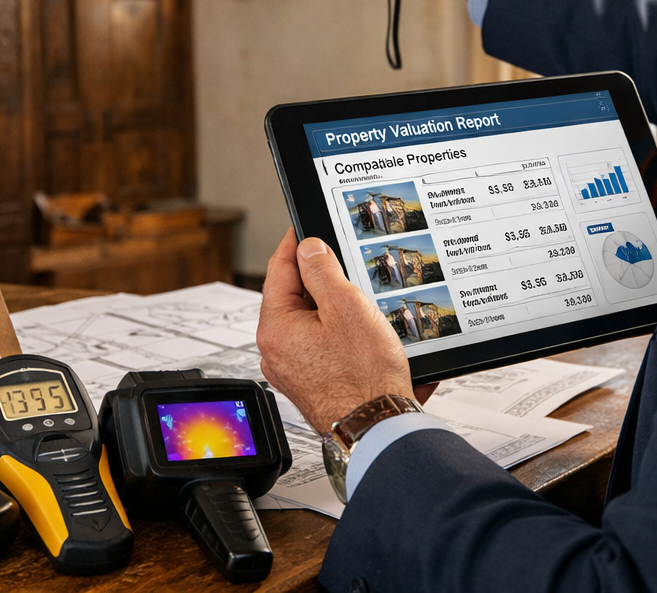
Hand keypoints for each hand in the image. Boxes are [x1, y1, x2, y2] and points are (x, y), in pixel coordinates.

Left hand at [257, 228, 422, 432]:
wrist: (379, 431)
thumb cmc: (364, 377)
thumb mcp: (346, 307)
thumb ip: (322, 270)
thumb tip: (308, 247)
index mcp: (276, 327)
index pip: (279, 268)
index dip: (296, 242)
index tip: (305, 226)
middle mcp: (277, 351)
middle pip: (296, 297)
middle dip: (324, 280)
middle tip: (348, 266)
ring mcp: (294, 370)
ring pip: (314, 323)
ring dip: (340, 311)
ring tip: (368, 309)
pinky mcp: (314, 384)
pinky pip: (326, 348)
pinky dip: (347, 338)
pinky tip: (373, 340)